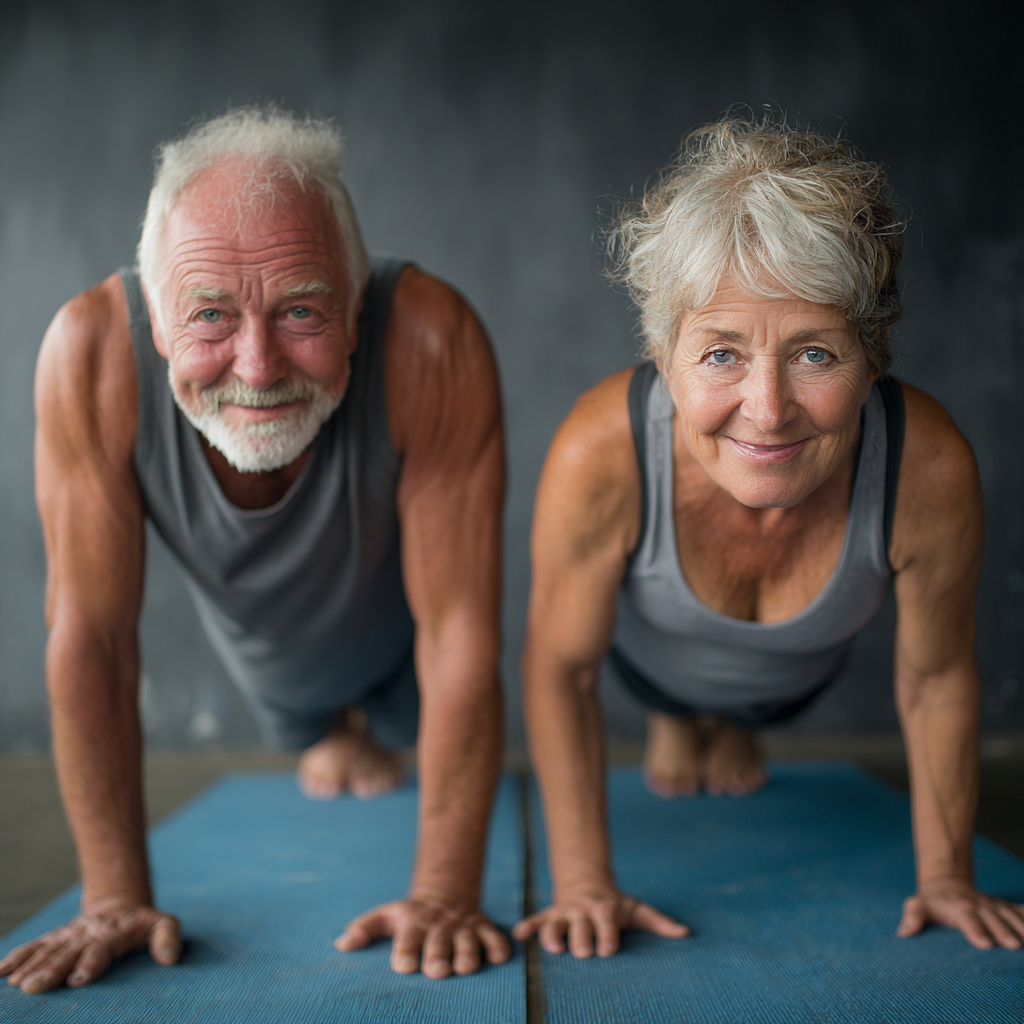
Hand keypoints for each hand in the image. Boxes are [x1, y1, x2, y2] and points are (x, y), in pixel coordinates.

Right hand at [0, 898, 180, 992]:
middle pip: (67, 955)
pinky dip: (17, 958)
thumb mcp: (162, 924)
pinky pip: (34, 947)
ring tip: (17, 984)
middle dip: (50, 971)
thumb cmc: (142, 924)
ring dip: (30, 968)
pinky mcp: (56, 939)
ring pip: (47, 952)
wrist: (119, 906)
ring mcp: (68, 937)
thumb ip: (168, 937)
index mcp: (111, 936)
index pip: (99, 952)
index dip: (90, 964)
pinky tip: (0, 972)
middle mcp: (86, 937)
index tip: (78, 979)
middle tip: (34, 986)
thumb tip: (171, 958)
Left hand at [336, 894, 510, 978]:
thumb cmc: (410, 916)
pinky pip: (494, 936)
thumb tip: (340, 945)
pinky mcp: (483, 927)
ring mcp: (463, 926)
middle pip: (438, 941)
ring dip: (467, 953)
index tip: (403, 966)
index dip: (405, 951)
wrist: (445, 895)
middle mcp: (439, 925)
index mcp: (414, 923)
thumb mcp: (386, 916)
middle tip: (436, 972)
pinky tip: (498, 957)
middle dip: (438, 955)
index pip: (407, 938)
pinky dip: (497, 946)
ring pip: (468, 940)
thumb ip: (364, 929)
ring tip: (465, 968)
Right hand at [512, 885, 689, 957]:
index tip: (608, 950)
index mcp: (605, 909)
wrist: (587, 883)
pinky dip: (527, 926)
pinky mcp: (550, 914)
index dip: (607, 935)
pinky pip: (536, 919)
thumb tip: (685, 933)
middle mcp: (583, 909)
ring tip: (552, 947)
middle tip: (581, 953)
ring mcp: (565, 911)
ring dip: (551, 933)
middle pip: (581, 925)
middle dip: (580, 937)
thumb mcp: (637, 910)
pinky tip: (519, 935)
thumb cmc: (616, 905)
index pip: (607, 922)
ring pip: (555, 922)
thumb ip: (660, 922)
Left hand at [898, 879, 1023, 949]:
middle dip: (1004, 931)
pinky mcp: (1004, 907)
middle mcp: (979, 906)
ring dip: (1022, 927)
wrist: (947, 884)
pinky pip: (1020, 911)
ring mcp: (993, 906)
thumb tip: (904, 932)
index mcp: (958, 908)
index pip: (967, 919)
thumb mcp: (918, 904)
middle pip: (993, 919)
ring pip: (1011, 915)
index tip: (985, 943)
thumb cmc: (932, 901)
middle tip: (1013, 945)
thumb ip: (912, 916)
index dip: (975, 930)